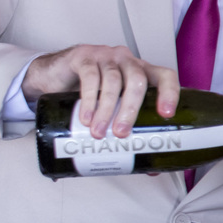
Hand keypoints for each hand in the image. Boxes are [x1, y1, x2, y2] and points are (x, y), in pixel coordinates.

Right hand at [22, 44, 178, 137]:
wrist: (53, 74)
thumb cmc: (86, 90)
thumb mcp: (109, 106)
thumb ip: (125, 129)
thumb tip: (148, 166)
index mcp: (140, 72)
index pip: (164, 76)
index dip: (169, 93)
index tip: (166, 114)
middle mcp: (125, 60)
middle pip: (137, 80)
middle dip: (130, 110)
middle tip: (121, 133)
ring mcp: (104, 56)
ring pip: (112, 81)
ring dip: (106, 109)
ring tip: (98, 131)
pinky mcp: (83, 57)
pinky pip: (89, 77)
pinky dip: (89, 99)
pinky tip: (86, 116)